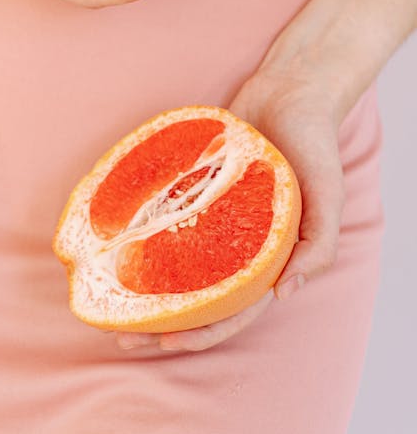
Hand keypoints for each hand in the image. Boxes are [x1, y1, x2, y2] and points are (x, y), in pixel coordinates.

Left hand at [113, 62, 345, 354]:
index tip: (162, 343)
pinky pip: (163, 214)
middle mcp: (235, 245)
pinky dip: (140, 229)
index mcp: (266, 258)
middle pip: (194, 297)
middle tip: (119, 334)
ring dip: (143, 286)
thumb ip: (318, 245)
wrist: (292, 90)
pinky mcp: (193, 186)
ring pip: (172, 261)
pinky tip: (111, 238)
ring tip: (105, 297)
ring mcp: (212, 217)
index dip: (199, 333)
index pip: (231, 311)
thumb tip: (283, 294)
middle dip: (158, 321)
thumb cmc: (315, 143)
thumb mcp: (329, 194)